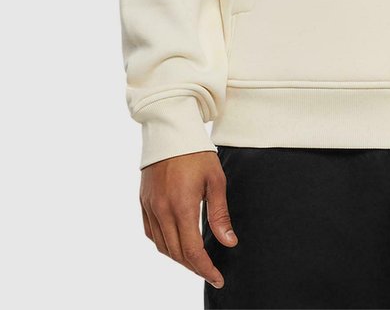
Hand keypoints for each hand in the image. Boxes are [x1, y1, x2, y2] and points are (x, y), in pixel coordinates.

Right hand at [139, 150, 236, 289]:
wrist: (170, 130)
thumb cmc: (197, 152)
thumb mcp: (216, 180)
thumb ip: (220, 214)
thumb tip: (229, 242)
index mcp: (182, 206)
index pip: (192, 250)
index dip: (205, 268)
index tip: (217, 277)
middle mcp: (162, 210)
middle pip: (176, 253)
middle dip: (194, 266)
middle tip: (210, 271)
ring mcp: (150, 206)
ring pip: (162, 246)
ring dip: (178, 258)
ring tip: (196, 260)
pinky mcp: (143, 201)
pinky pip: (150, 232)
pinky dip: (163, 244)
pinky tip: (175, 243)